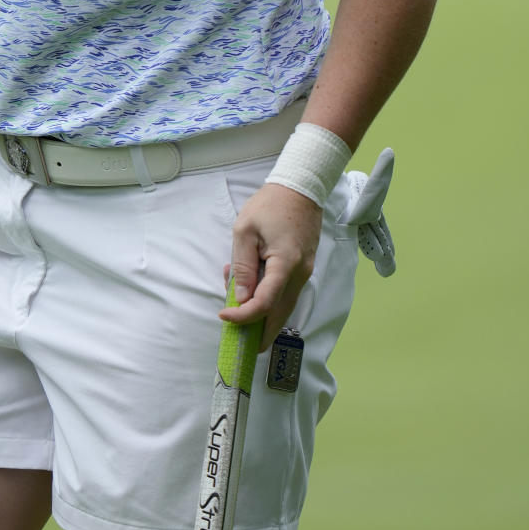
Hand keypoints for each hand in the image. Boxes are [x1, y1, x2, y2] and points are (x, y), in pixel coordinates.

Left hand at [221, 182, 322, 349]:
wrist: (299, 189)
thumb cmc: (269, 205)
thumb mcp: (245, 230)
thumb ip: (243, 266)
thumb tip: (241, 299)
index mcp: (285, 264)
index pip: (265, 304)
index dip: (243, 316)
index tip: (224, 315)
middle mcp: (300, 275)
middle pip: (280, 316)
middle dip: (258, 333)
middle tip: (236, 339)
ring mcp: (304, 274)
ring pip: (284, 308)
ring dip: (262, 316)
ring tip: (237, 308)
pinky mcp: (303, 270)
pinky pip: (286, 294)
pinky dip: (269, 300)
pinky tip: (250, 288)